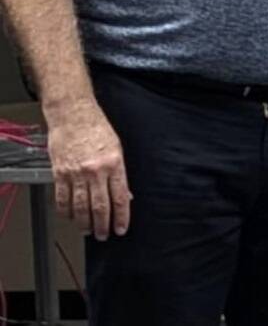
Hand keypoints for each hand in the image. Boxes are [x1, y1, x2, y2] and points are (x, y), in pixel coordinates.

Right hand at [46, 101, 131, 239]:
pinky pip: (62, 197)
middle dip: (103, 224)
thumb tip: (125, 195)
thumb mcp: (117, 148)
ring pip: (81, 205)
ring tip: (88, 230)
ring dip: (84, 222)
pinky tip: (70, 217)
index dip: (121, 217)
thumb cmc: (96, 128)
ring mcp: (76, 173)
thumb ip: (120, 174)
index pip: (120, 198)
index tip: (121, 228)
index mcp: (114, 165)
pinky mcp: (60, 172)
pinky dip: (66, 211)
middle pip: (100, 206)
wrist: (72, 115)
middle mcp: (95, 171)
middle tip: (103, 235)